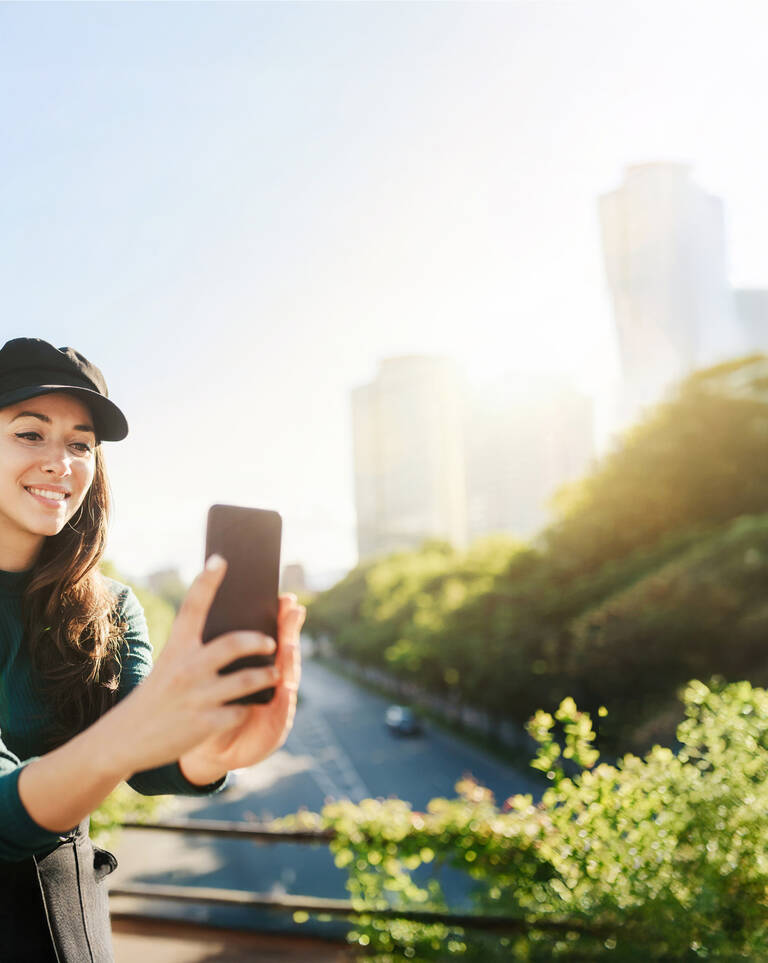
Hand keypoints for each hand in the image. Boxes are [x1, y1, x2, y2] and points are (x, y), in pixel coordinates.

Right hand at [114, 555, 291, 775]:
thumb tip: (238, 633)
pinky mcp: (203, 725)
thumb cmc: (157, 694)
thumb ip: (196, 650)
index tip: (221, 559)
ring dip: (267, 675)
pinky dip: (249, 707)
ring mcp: (196, 697)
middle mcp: (186, 669)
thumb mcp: (169, 665)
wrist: (124, 739)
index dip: (207, 581)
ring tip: (275, 673)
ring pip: (246, 681)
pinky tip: (251, 706)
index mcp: (176, 648)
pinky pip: (240, 712)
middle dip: (258, 640)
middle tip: (271, 641)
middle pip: (233, 644)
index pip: (193, 607)